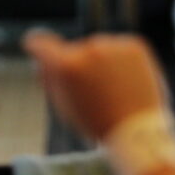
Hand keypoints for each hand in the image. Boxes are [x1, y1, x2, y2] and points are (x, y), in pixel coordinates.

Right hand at [23, 30, 165, 139]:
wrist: (140, 132)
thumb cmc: (96, 123)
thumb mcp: (61, 105)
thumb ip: (48, 78)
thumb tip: (41, 60)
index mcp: (65, 65)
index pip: (39, 42)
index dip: (35, 45)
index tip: (34, 45)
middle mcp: (87, 50)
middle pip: (73, 49)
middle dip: (78, 63)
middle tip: (92, 89)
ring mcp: (112, 46)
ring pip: (97, 48)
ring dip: (100, 61)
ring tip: (114, 89)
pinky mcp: (134, 45)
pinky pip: (119, 47)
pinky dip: (120, 59)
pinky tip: (126, 81)